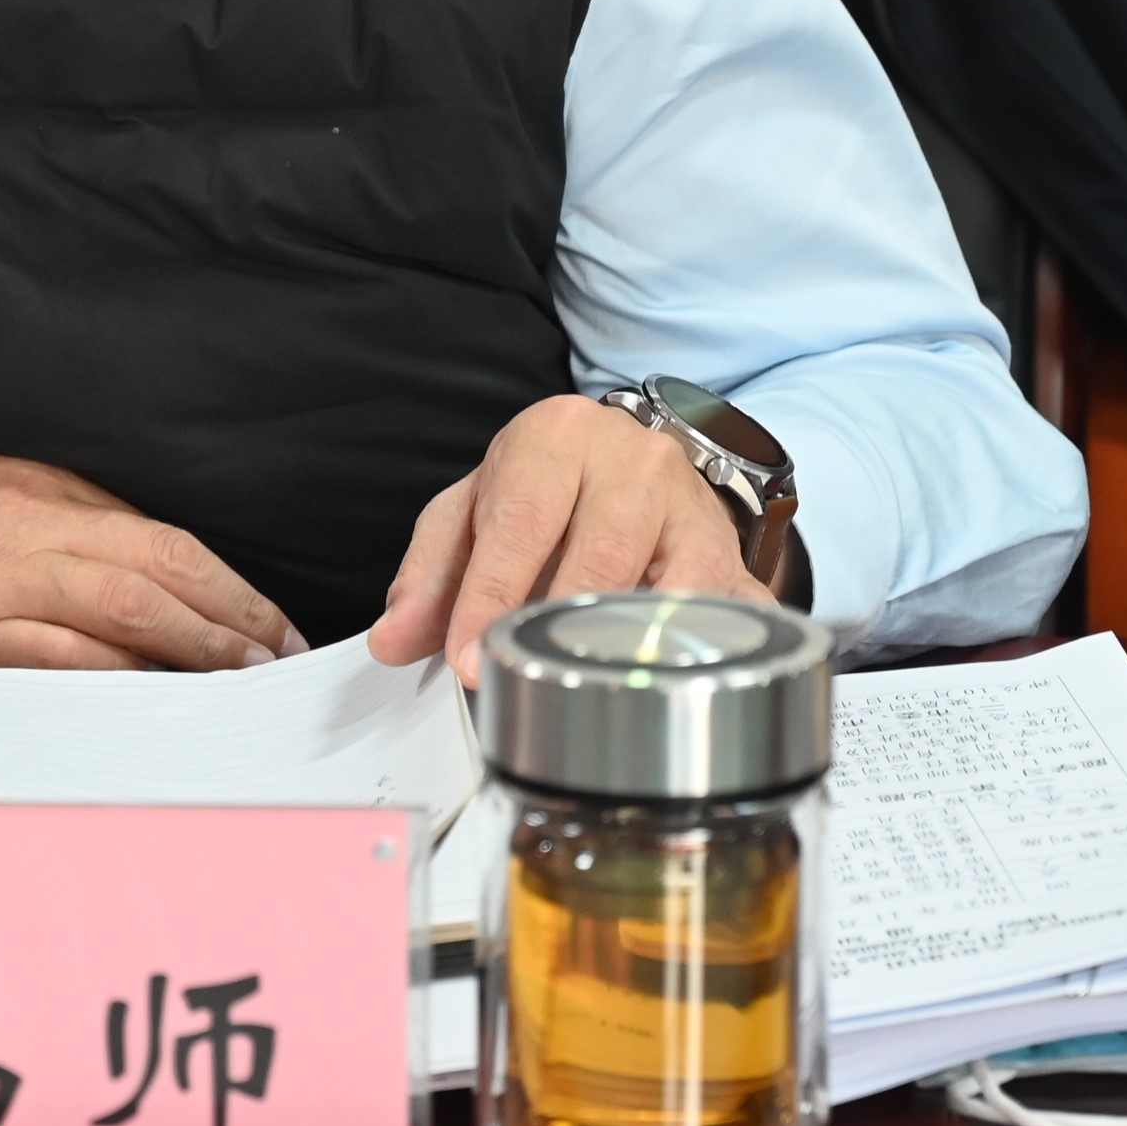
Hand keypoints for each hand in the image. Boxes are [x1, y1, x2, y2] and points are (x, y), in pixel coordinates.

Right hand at [0, 451, 302, 676]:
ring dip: (194, 654)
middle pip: (158, 573)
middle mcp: (20, 529)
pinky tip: (155, 701)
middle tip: (278, 657)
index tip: (269, 617)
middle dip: (233, 621)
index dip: (227, 582)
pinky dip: (116, 684)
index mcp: (32, 485)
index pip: (160, 535)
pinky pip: (56, 666)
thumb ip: (59, 512)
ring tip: (240, 682)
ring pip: (122, 618)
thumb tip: (148, 559)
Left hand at [373, 395, 768, 684]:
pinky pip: (731, 611)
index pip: (521, 522)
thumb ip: (430, 573)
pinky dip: (706, 649)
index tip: (469, 658)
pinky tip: (671, 683)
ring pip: (672, 584)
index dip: (490, 596)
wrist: (635, 464)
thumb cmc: (546, 491)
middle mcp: (634, 461)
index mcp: (557, 436)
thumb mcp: (474, 511)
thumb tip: (394, 638)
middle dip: (556, 626)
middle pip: (600, 554)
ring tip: (590, 688)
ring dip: (629, 644)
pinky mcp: (732, 555)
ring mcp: (693, 506)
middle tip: (522, 678)